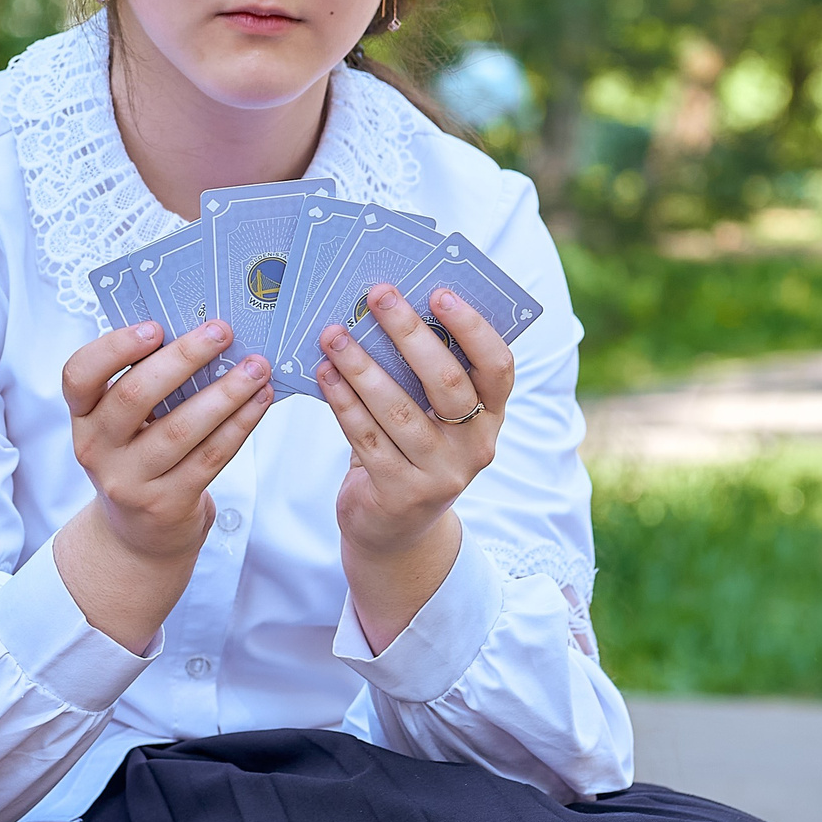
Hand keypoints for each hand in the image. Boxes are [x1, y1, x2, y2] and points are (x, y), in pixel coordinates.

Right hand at [62, 318, 273, 563]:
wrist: (140, 534)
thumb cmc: (140, 458)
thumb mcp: (124, 425)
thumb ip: (145, 383)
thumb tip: (201, 333)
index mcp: (83, 417)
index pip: (78, 375)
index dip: (114, 347)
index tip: (155, 327)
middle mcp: (96, 449)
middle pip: (134, 395)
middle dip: (184, 357)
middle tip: (222, 332)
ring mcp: (129, 481)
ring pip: (181, 428)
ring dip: (225, 392)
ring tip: (256, 367)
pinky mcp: (166, 503)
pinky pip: (209, 456)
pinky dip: (239, 424)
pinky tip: (259, 401)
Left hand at [315, 285, 513, 558]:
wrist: (394, 530)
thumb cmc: (411, 450)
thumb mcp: (433, 417)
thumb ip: (423, 374)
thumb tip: (390, 307)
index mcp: (491, 416)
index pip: (497, 366)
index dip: (472, 327)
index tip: (439, 292)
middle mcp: (475, 446)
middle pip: (446, 381)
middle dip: (409, 332)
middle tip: (377, 295)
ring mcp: (440, 475)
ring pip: (398, 409)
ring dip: (361, 365)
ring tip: (333, 333)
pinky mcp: (400, 494)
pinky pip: (366, 437)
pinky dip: (342, 401)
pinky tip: (324, 374)